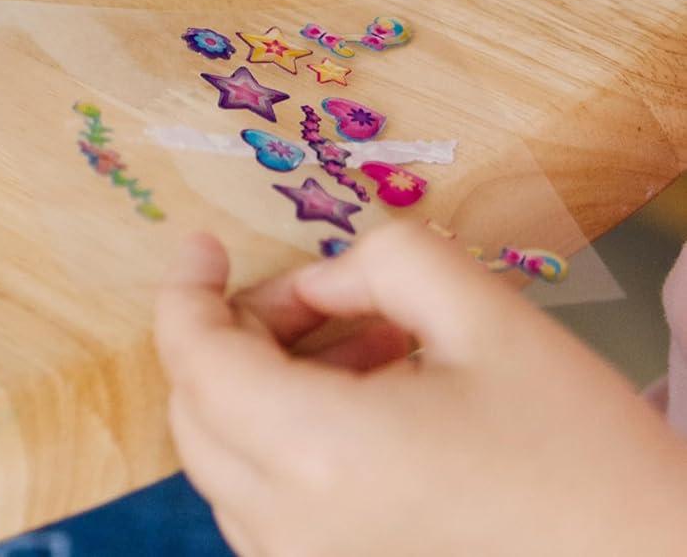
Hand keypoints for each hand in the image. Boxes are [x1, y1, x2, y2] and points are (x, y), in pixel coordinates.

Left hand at [155, 223, 686, 556]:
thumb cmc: (585, 456)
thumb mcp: (487, 315)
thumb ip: (381, 261)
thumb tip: (318, 281)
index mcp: (316, 457)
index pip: (195, 360)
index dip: (185, 290)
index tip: (202, 244)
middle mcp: (294, 533)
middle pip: (197, 414)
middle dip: (232, 336)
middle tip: (308, 297)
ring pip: (228, 468)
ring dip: (264, 391)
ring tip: (366, 347)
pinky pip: (272, 516)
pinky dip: (289, 449)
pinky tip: (375, 411)